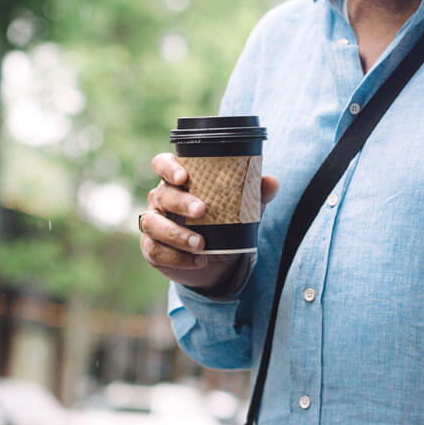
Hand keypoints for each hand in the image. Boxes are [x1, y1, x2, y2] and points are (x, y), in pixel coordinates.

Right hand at [140, 152, 278, 295]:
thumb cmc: (224, 220)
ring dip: (177, 234)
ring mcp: (153, 222)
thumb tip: (271, 182)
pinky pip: (156, 250)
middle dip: (181, 202)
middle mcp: (161, 198)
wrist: (217, 259)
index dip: (168, 167)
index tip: (183, 176)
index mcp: (178, 180)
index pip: (162, 164)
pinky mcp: (152, 247)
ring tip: (202, 244)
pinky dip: (177, 257)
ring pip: (153, 224)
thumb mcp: (241, 208)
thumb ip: (254, 194)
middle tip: (202, 211)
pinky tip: (198, 260)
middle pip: (162, 194)